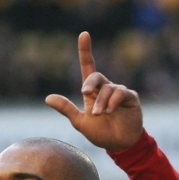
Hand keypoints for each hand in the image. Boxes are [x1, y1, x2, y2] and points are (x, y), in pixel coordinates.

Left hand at [45, 32, 142, 151]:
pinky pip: (120, 93)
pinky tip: (109, 112)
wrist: (119, 144)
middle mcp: (106, 88)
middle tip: (85, 94)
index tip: (83, 34)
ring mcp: (119, 92)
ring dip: (101, 102)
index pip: (88, 67)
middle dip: (90, 84)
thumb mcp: (80, 122)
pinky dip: (112, 102)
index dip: (85, 51)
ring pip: (107, 88)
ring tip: (99, 115)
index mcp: (93, 92)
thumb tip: (48, 98)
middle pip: (96, 76)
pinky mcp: (130, 97)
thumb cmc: (100, 133)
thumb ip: (66, 109)